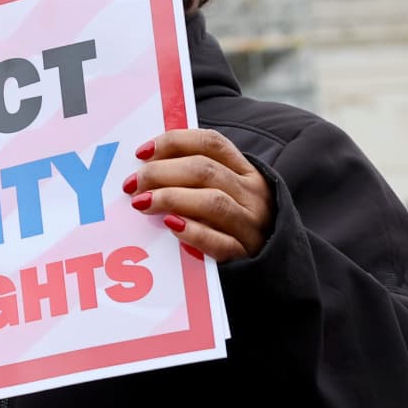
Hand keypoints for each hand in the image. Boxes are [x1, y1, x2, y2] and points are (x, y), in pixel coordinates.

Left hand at [123, 128, 273, 260]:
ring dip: (170, 198)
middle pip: (204, 170)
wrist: (274, 266)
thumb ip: (198, 175)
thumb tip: (146, 164)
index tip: (141, 153)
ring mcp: (252, 225)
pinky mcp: (246, 255)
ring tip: (142, 203)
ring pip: (211, 202)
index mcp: (246, 171)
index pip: (210, 143)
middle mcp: (253, 193)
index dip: (173, 142)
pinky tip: (170, 225)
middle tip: (133, 184)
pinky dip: (193, 232)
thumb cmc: (236, 223)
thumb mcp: (228, 191)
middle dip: (161, 173)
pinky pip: (219, 242)